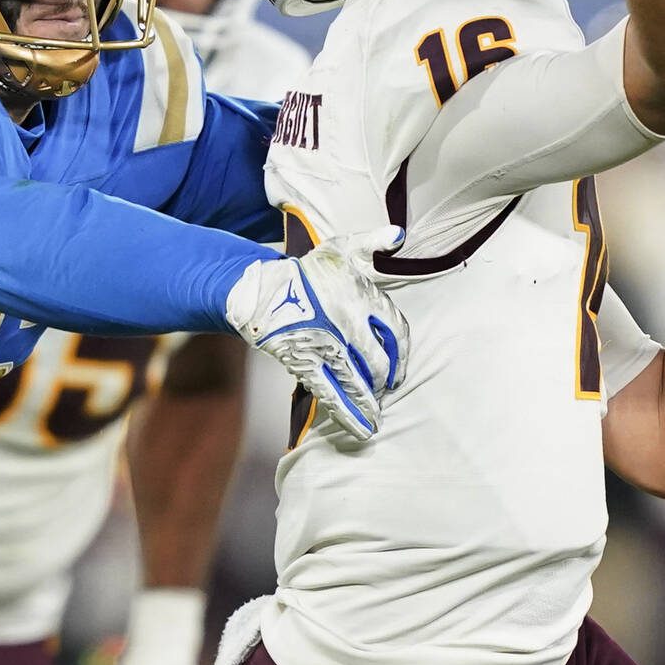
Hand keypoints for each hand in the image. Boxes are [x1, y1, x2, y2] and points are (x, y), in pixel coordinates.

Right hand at [223, 227, 408, 441]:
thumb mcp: (340, 249)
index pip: (396, 330)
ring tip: (377, 421)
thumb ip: (371, 243)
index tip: (400, 363)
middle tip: (386, 386)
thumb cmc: (306, 271)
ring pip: (357, 381)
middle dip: (384, 377)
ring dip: (370, 403)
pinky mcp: (306, 364)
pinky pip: (332, 393)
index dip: (401, 351)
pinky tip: (362, 429)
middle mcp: (347, 324)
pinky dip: (348, 413)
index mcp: (360, 297)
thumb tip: (399, 235)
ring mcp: (326, 347)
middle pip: (378, 360)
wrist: (263, 291)